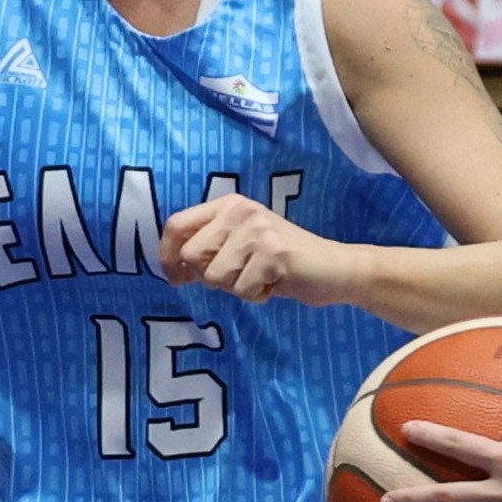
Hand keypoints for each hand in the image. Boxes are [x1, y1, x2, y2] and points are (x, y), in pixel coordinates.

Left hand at [159, 190, 333, 305]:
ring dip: (236, 288)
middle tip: (240, 276)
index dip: (167, 255)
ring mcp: (257, 231)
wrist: (334, 267)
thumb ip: (209, 249)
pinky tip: (275, 283)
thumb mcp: (240, 245)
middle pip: (192, 255)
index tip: (176, 278)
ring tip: (261, 277)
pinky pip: (241, 290)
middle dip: (210, 277)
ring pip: (214, 277)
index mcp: (228, 205)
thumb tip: (173, 270)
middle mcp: (240, 211)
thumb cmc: (282, 261)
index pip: (177, 224)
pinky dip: (256, 295)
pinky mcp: (272, 254)